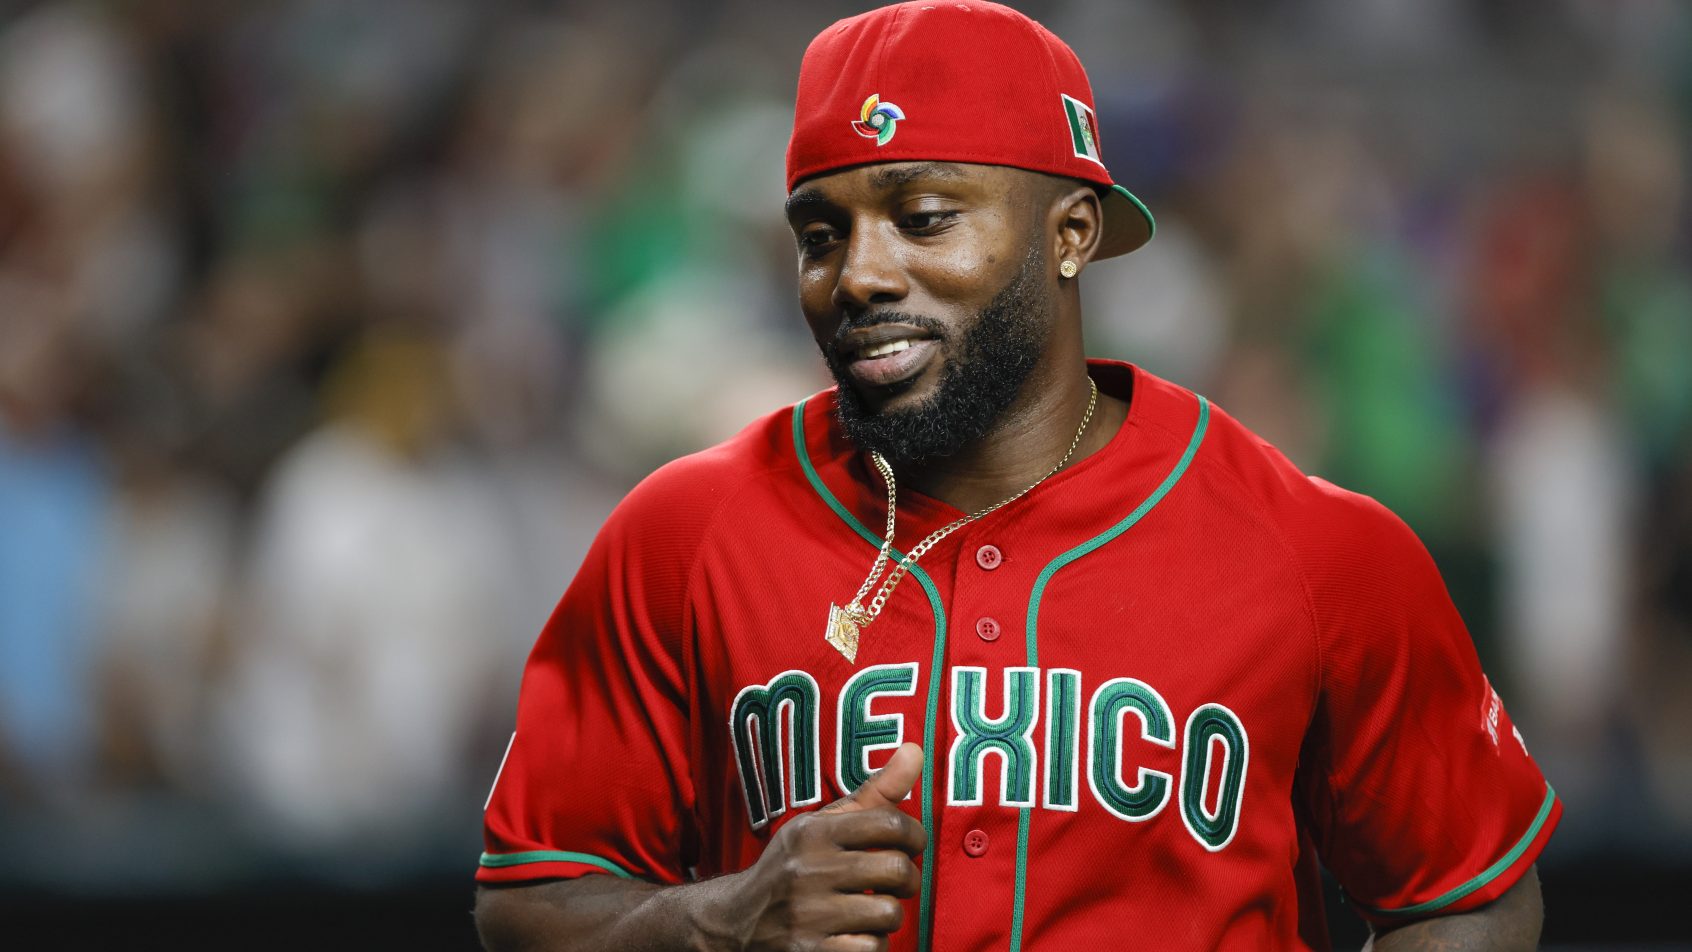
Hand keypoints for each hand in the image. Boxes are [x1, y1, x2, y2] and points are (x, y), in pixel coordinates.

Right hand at [719, 742, 926, 951]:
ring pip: (889, 913)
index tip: (909, 845)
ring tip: (870, 910)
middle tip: (895, 882)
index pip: (890, 822)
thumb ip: (875, 792)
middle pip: (897, 870)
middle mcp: (807, 870)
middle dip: (906, 879)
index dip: (914, 835)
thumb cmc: (796, 866)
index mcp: (813, 832)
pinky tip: (854, 935)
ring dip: (887, 915)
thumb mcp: (825, 825)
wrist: (737, 921)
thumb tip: (916, 751)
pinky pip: (872, 949)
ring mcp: (807, 915)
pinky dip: (872, 945)